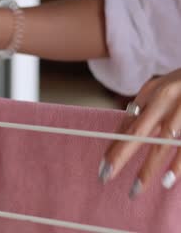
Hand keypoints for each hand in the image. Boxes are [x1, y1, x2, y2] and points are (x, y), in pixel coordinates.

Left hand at [99, 68, 180, 197]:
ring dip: (148, 167)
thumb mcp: (161, 86)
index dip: (114, 145)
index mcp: (154, 92)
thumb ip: (143, 107)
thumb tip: (120, 133)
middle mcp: (167, 99)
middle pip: (138, 132)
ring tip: (136, 188)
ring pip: (164, 143)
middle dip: (120, 155)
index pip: (128, 123)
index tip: (102, 167)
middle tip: (105, 177)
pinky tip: (168, 180)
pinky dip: (179, 164)